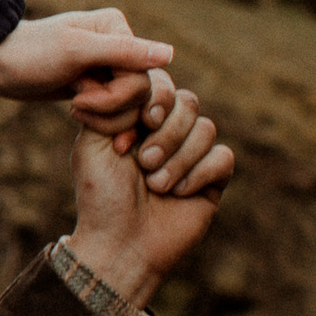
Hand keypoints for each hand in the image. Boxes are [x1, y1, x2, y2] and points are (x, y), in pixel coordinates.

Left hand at [0, 4, 176, 130]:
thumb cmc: (31, 54)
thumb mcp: (75, 51)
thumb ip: (122, 52)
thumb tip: (170, 54)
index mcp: (119, 29)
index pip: (142, 77)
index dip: (114, 97)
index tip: (78, 96)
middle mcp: (121, 46)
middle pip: (140, 95)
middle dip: (108, 108)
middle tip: (75, 105)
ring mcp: (111, 68)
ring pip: (132, 108)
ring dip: (103, 117)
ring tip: (74, 107)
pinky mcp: (100, 87)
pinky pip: (119, 113)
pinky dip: (103, 121)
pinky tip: (80, 115)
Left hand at [65, 82, 234, 312]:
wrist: (120, 244)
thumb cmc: (101, 196)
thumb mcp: (92, 144)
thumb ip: (109, 105)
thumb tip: (119, 72)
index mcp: (138, 119)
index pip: (161, 85)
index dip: (156, 99)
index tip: (141, 123)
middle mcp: (167, 132)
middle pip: (188, 103)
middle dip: (167, 133)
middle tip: (144, 162)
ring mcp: (192, 155)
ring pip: (206, 129)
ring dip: (179, 157)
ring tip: (156, 183)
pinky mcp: (213, 179)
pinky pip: (223, 157)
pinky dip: (199, 173)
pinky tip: (178, 193)